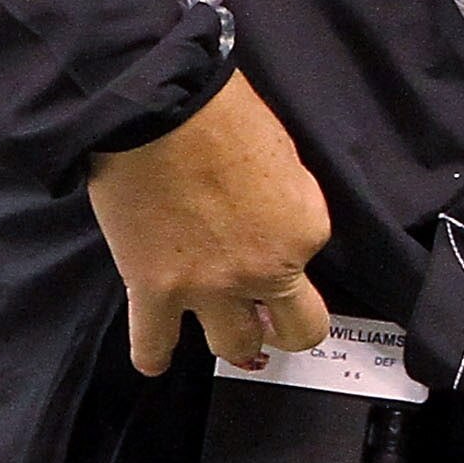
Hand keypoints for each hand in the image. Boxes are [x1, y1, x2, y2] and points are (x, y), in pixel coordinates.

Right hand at [88, 70, 331, 375]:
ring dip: (229, 338)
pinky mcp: (155, 290)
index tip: (266, 237)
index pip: (309, 258)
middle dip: (284, 327)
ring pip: (235, 347)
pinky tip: (156, 357)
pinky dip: (154, 355)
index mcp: (305, 229)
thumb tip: (272, 222)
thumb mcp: (283, 156)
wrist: (156, 105)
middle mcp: (266, 270)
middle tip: (268, 319)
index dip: (286, 246)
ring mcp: (211, 287)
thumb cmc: (219, 112)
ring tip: (219, 328)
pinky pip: (154, 346)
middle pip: (298, 331)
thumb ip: (286, 203)